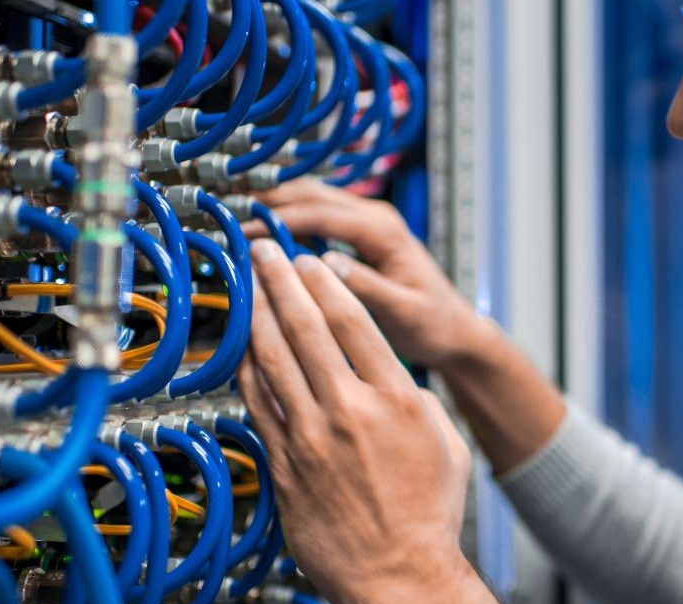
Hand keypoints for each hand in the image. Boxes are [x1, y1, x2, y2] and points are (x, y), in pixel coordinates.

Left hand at [239, 239, 489, 603]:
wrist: (400, 574)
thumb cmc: (427, 517)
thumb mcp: (444, 443)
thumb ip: (415, 399)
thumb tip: (392, 378)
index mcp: (397, 398)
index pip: (354, 320)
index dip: (326, 282)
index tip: (311, 261)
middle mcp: (351, 410)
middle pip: (308, 327)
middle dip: (282, 281)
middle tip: (266, 252)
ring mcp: (312, 436)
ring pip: (274, 357)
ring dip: (258, 313)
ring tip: (247, 285)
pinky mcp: (285, 462)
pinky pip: (257, 402)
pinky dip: (247, 367)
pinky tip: (242, 346)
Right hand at [248, 179, 487, 368]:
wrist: (454, 329)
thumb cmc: (434, 323)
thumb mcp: (403, 312)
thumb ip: (367, 288)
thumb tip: (326, 266)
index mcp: (384, 231)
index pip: (321, 213)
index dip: (279, 219)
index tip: (246, 232)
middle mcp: (376, 218)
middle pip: (312, 195)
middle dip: (269, 202)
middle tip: (229, 218)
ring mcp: (368, 223)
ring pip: (312, 199)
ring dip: (276, 205)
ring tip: (236, 219)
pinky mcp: (360, 235)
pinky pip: (318, 217)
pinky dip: (289, 218)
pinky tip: (264, 233)